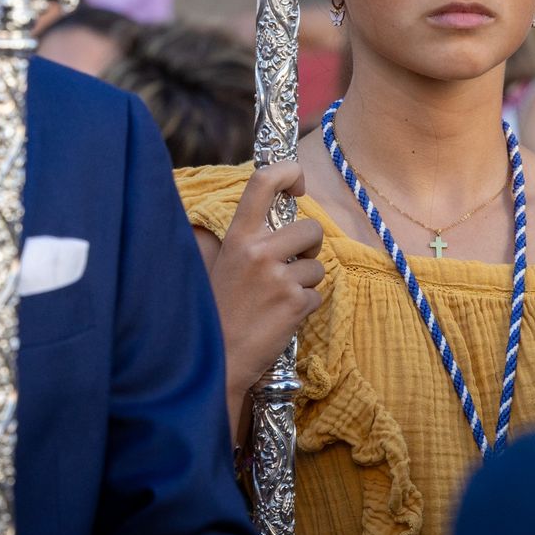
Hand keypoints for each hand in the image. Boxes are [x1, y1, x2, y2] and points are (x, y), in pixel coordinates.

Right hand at [194, 161, 324, 437]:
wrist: (217, 362)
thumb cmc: (217, 314)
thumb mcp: (222, 265)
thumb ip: (247, 241)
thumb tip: (276, 218)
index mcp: (236, 237)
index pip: (262, 182)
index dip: (288, 172)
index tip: (298, 182)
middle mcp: (258, 251)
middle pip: (310, 228)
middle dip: (310, 246)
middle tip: (292, 265)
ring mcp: (277, 277)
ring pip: (317, 267)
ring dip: (306, 283)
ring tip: (277, 299)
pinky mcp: (294, 304)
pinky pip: (316, 296)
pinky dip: (304, 308)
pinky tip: (279, 318)